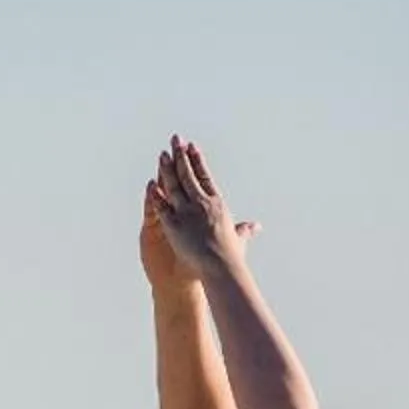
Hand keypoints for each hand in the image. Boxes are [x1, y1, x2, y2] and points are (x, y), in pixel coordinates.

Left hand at [145, 138, 255, 285]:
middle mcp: (202, 203)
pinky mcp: (174, 225)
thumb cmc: (231, 256)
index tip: (192, 146)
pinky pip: (162, 207)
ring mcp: (187, 213)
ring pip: (174, 185)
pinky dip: (156, 195)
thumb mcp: (238, 238)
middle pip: (188, 174)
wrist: (221, 268)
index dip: (197, 160)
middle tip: (175, 140)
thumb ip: (244, 230)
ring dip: (167, 168)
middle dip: (181, 155)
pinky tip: (151, 184)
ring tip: (162, 154)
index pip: (205, 176)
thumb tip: (256, 227)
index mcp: (217, 203)